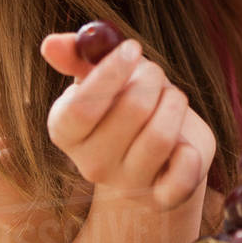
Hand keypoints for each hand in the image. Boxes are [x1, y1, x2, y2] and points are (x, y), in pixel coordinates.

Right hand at [39, 31, 215, 214]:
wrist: (158, 149)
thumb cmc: (126, 104)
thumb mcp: (102, 75)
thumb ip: (78, 56)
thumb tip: (51, 44)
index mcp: (67, 131)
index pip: (81, 108)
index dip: (110, 72)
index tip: (132, 48)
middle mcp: (92, 164)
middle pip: (132, 110)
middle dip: (152, 79)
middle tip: (154, 74)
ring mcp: (128, 184)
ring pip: (160, 136)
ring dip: (175, 105)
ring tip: (171, 100)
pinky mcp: (163, 198)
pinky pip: (182, 175)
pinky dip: (190, 152)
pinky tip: (183, 144)